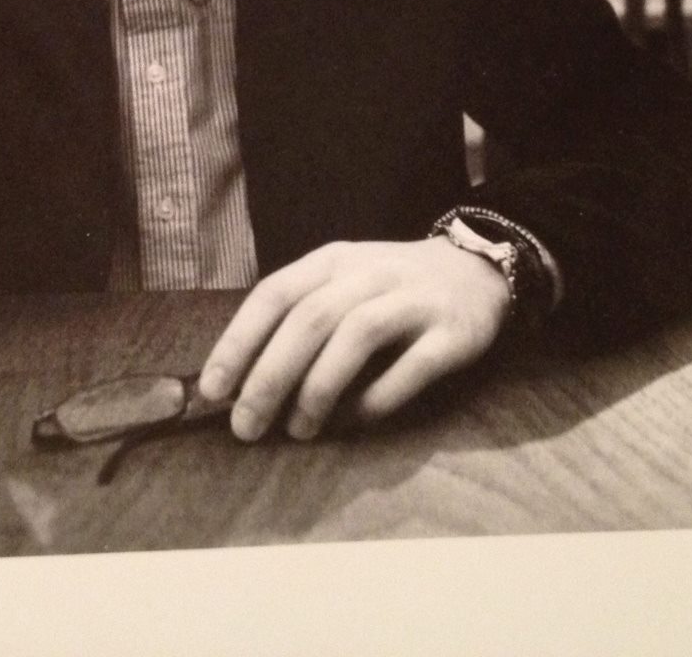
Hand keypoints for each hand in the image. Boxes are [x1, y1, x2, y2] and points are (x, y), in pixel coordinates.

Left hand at [197, 239, 511, 441]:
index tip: (213, 390)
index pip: (275, 294)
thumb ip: (297, 318)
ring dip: (319, 388)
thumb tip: (241, 379)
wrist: (478, 268)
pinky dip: (376, 399)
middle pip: (310, 319)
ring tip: (298, 431)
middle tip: (246, 427)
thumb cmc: (389, 287)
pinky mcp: (452, 334)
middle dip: (271, 376)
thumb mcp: (339, 283)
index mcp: (332, 261)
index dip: (239, 341)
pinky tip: (352, 423)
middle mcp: (369, 273)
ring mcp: (413, 300)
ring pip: (357, 335)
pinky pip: (411, 368)